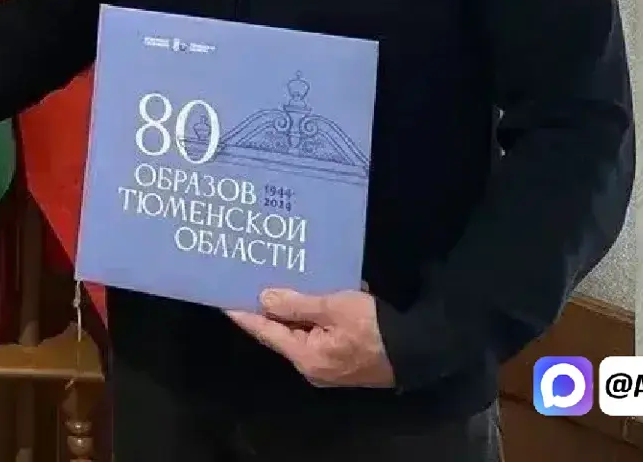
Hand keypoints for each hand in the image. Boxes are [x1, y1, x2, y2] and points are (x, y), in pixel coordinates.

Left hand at [225, 288, 395, 387]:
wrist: (419, 350)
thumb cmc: (373, 328)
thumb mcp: (334, 308)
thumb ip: (297, 304)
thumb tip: (264, 299)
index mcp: (306, 357)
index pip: (265, 332)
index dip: (244, 314)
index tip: (223, 298)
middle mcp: (313, 365)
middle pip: (283, 332)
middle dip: (269, 306)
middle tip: (250, 280)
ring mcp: (329, 363)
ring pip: (303, 329)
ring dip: (295, 306)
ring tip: (277, 278)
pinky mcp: (344, 356)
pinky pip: (320, 331)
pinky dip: (316, 311)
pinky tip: (312, 288)